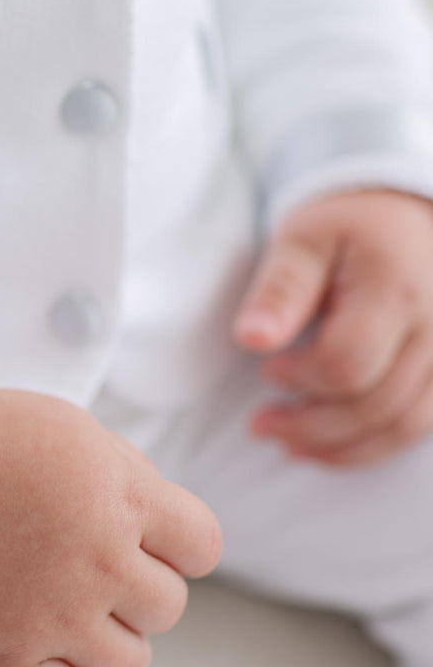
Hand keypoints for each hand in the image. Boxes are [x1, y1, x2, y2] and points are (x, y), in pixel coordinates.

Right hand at [0, 389, 221, 666]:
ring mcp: (56, 614)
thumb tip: (165, 523)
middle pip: (169, 604)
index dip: (182, 541)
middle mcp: (98, 560)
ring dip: (109, 633)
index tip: (152, 535)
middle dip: (139, 583)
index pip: (203, 544)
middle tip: (93, 560)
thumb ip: (129, 473)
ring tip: (69, 600)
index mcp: (118, 496)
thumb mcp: (71, 428)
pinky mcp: (11, 656)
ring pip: (131, 660)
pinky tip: (50, 639)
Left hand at [233, 189, 432, 465]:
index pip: (348, 363)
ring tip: (287, 443)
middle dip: (311, 425)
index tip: (266, 370)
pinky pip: (419, 426)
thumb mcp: (302, 240)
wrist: (404, 220)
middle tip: (261, 425)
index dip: (301, 377)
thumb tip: (250, 338)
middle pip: (377, 404)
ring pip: (403, 426)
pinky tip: (329, 444)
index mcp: (394, 289)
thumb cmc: (345, 228)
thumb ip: (280, 289)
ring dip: (341, 446)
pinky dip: (373, 444)